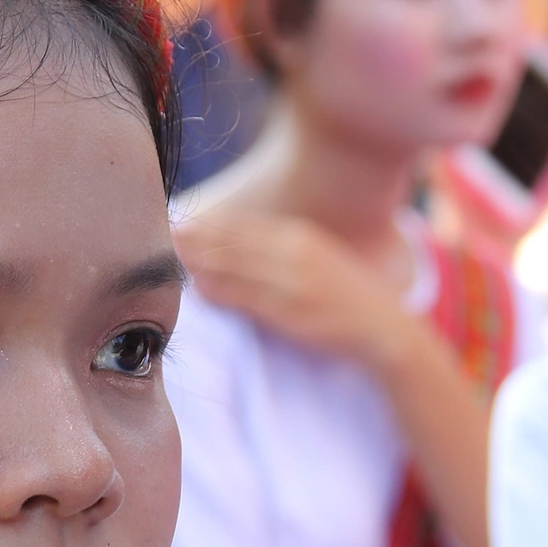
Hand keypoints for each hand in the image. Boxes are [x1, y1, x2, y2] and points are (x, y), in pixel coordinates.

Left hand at [174, 210, 416, 368]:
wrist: (384, 328)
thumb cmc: (346, 296)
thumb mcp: (317, 259)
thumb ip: (280, 249)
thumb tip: (237, 244)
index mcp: (300, 236)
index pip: (243, 225)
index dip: (208, 221)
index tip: (178, 218)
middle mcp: (295, 253)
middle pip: (234, 240)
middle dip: (197, 236)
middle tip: (162, 229)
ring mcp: (293, 282)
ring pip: (236, 266)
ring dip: (201, 259)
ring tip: (170, 252)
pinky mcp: (292, 312)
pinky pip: (247, 298)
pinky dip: (220, 289)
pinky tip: (197, 285)